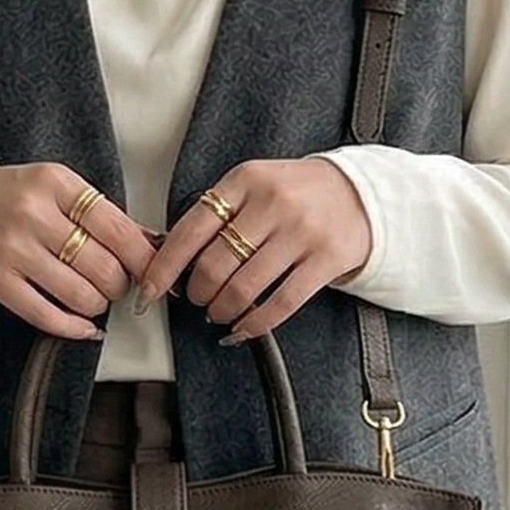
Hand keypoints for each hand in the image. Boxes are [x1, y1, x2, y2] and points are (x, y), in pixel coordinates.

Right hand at [0, 163, 159, 339]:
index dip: (143, 257)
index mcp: (55, 182)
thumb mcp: (56, 188)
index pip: (116, 227)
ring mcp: (12, 248)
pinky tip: (85, 326)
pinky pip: (46, 315)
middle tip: (118, 284)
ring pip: (80, 294)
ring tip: (95, 297)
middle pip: (103, 265)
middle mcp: (33, 213)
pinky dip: (74, 328)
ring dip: (99, 304)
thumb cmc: (11, 197)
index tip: (154, 271)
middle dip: (120, 284)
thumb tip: (152, 244)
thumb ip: (101, 213)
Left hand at [134, 157, 372, 344]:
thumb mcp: (254, 185)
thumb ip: (218, 213)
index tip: (148, 289)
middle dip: (197, 292)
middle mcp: (272, 202)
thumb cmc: (296, 193)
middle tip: (198, 299)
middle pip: (213, 265)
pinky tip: (243, 329)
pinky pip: (280, 304)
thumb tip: (169, 257)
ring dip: (222, 310)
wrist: (361, 194)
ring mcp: (301, 231)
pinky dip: (254, 325)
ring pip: (243, 288)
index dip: (163, 266)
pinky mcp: (326, 259)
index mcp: (244, 180)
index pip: (190, 229)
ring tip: (219, 311)